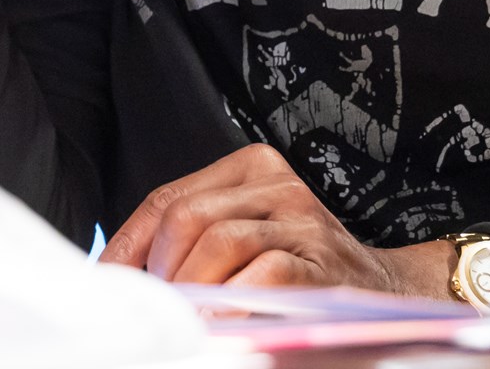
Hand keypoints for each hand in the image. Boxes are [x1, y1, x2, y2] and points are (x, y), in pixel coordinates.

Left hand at [98, 144, 458, 299]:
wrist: (383, 295)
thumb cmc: (298, 273)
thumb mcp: (244, 240)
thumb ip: (192, 242)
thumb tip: (117, 276)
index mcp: (251, 169)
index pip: (166, 199)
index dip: (127, 246)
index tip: (106, 284)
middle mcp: (278, 185)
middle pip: (184, 217)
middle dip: (160, 271)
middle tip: (162, 308)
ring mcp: (303, 221)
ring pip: (216, 241)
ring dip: (192, 289)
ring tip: (193, 317)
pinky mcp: (319, 262)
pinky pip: (258, 277)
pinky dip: (231, 305)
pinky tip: (226, 322)